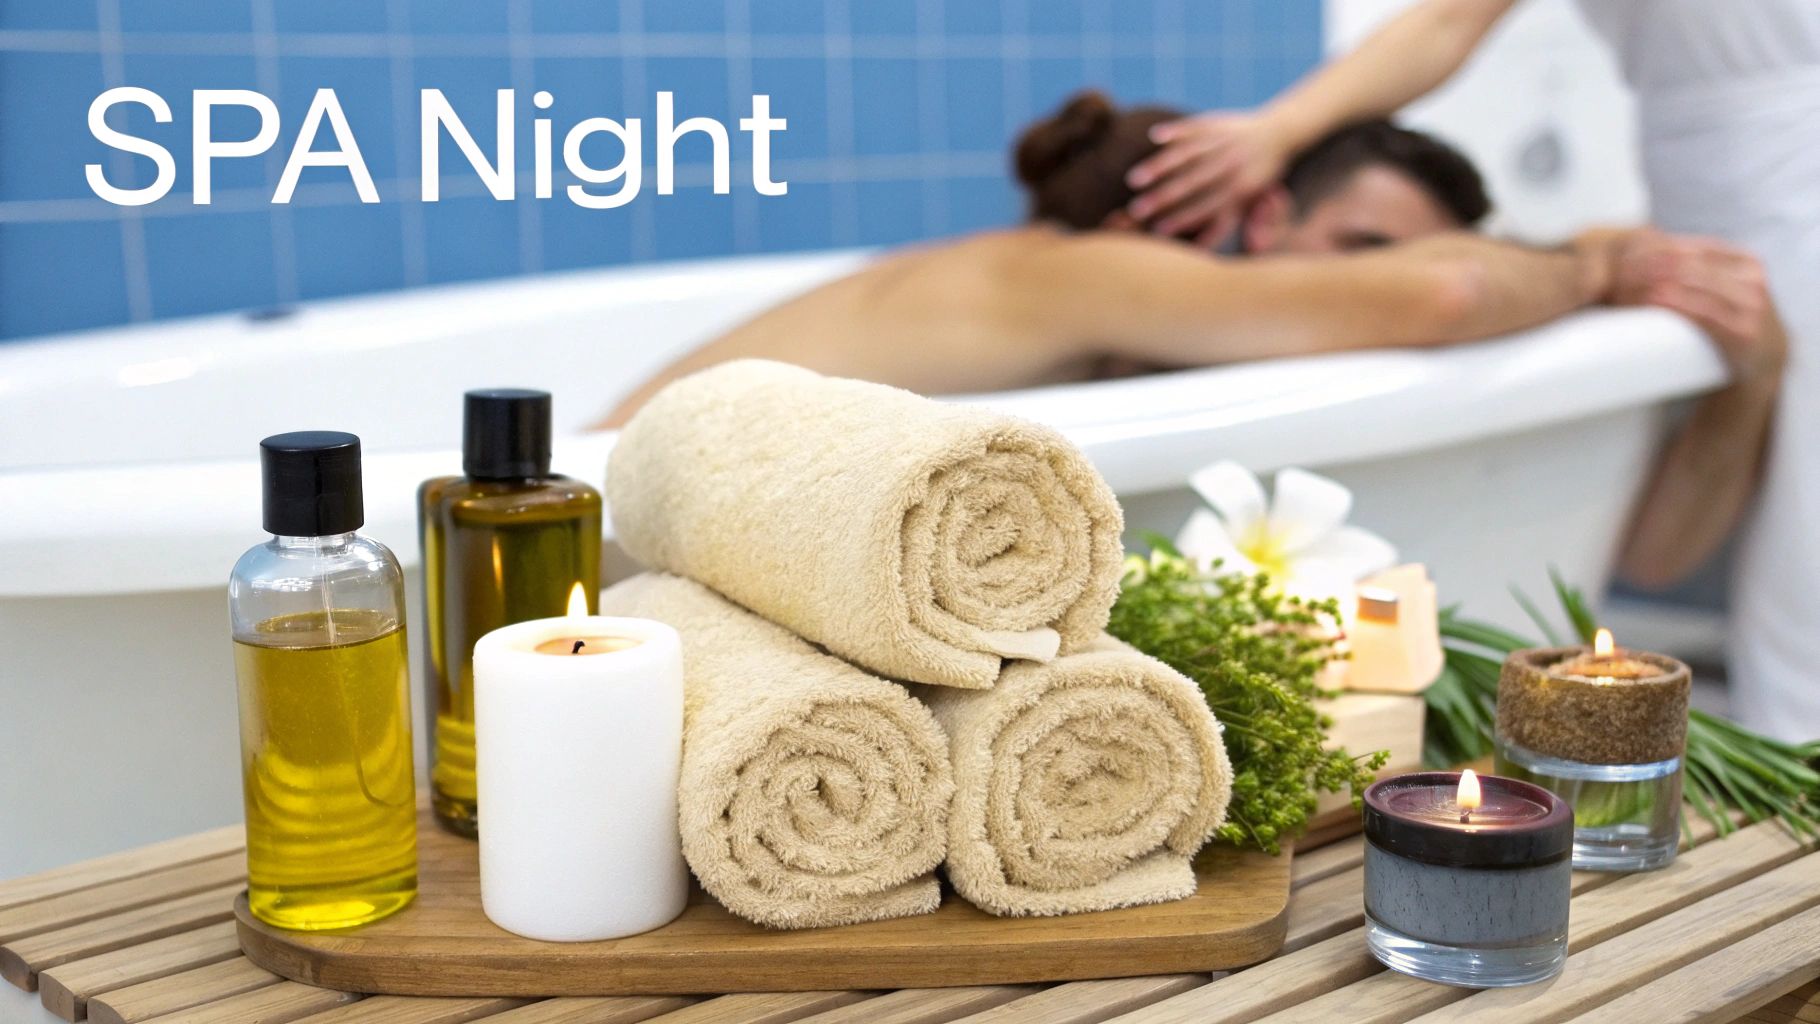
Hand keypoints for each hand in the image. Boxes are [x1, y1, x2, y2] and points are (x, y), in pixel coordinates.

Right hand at [1125, 111, 1288, 243]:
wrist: (1278, 133)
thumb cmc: (1254, 178)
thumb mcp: (1247, 201)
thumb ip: (1222, 223)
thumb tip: (1199, 252)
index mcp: (1241, 188)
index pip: (1207, 206)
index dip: (1182, 218)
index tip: (1157, 230)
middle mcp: (1232, 165)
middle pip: (1194, 183)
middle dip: (1164, 198)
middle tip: (1135, 211)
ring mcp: (1225, 142)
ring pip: (1190, 154)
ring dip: (1161, 167)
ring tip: (1134, 180)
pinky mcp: (1218, 122)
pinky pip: (1196, 125)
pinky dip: (1176, 130)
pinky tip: (1153, 136)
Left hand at [1609, 230, 1786, 386]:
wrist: (1763, 361)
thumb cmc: (1725, 323)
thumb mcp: (1715, 289)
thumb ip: (1686, 271)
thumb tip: (1628, 254)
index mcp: (1741, 259)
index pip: (1683, 246)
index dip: (1644, 250)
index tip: (1610, 260)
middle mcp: (1750, 276)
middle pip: (1682, 263)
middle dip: (1640, 268)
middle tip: (1607, 278)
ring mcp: (1751, 303)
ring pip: (1689, 282)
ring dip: (1647, 285)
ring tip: (1615, 292)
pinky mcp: (1744, 331)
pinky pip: (1703, 312)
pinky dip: (1672, 303)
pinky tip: (1648, 299)